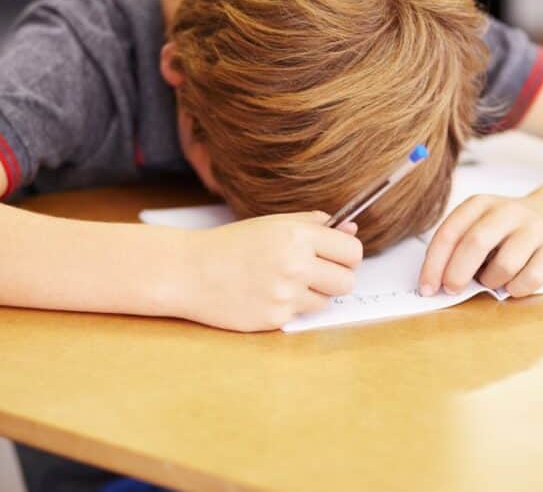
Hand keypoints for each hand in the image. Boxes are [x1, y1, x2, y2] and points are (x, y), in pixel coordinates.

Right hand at [181, 211, 362, 331]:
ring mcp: (285, 294)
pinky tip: (267, 295)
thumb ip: (314, 224)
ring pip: (327, 301)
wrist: (190, 272)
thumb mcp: (273, 223)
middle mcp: (294, 264)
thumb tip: (352, 229)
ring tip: (285, 282)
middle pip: (348, 281)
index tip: (338, 256)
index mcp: (297, 235)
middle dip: (337, 277)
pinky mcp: (274, 318)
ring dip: (314, 294)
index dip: (348, 255)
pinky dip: (291, 307)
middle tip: (317, 272)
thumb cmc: (232, 244)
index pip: (352, 251)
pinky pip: (302, 315)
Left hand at [418, 195, 542, 298]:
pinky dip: (517, 289)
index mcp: (480, 204)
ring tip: (492, 280)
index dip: (434, 264)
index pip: (449, 233)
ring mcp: (534, 228)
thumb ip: (460, 247)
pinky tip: (514, 284)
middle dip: (457, 273)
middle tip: (452, 290)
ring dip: (492, 281)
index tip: (426, 288)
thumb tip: (436, 283)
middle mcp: (507, 211)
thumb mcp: (480, 226)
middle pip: (475, 243)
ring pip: (505, 265)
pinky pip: (531, 279)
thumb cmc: (508, 231)